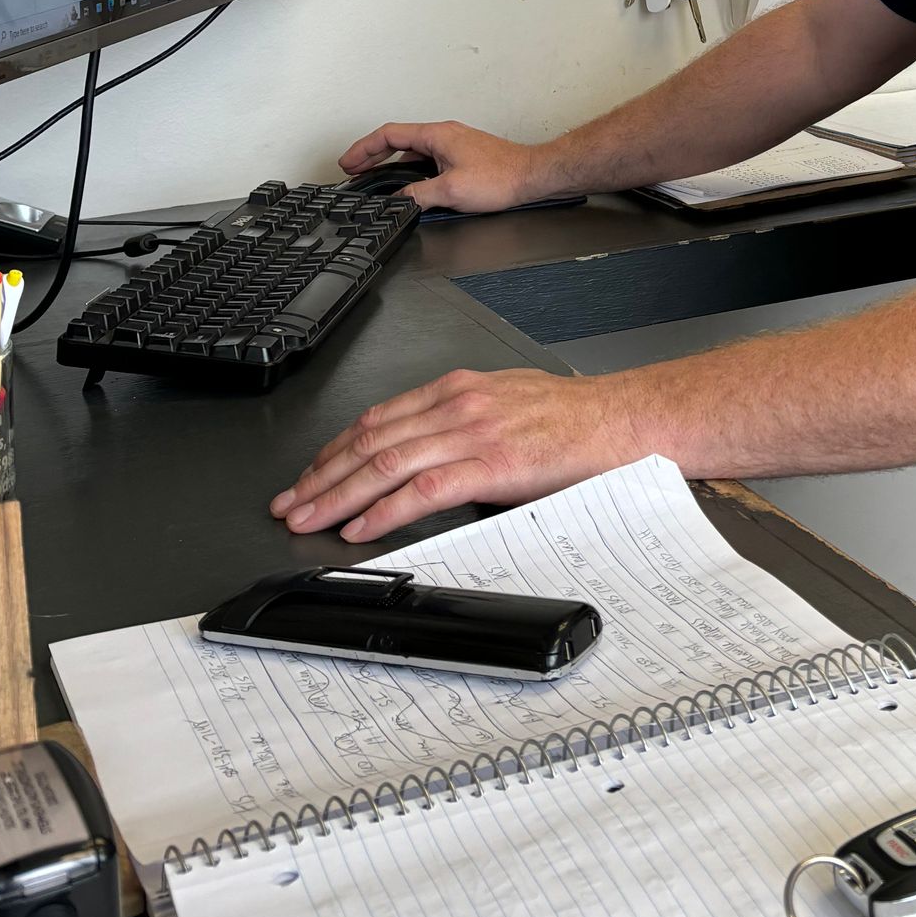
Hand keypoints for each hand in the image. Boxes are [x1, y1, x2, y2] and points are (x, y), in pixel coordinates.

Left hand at [269, 368, 634, 541]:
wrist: (626, 420)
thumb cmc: (577, 419)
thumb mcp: (508, 403)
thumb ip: (464, 423)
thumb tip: (429, 457)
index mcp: (459, 388)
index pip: (378, 417)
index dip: (335, 448)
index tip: (309, 473)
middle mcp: (458, 404)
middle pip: (370, 439)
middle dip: (321, 475)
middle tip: (289, 503)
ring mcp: (473, 432)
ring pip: (386, 463)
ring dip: (339, 495)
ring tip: (309, 519)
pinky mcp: (492, 465)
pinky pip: (424, 489)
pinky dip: (385, 511)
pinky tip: (360, 528)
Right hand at [337, 119, 549, 213]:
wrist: (533, 176)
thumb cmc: (502, 177)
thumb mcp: (451, 191)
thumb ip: (419, 195)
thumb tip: (399, 201)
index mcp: (436, 135)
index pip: (389, 135)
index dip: (363, 148)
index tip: (348, 162)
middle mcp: (444, 135)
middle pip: (398, 140)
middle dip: (372, 154)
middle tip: (353, 169)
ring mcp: (454, 144)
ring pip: (413, 150)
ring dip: (391, 162)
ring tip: (374, 177)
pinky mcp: (463, 156)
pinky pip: (427, 158)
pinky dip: (410, 168)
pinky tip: (409, 185)